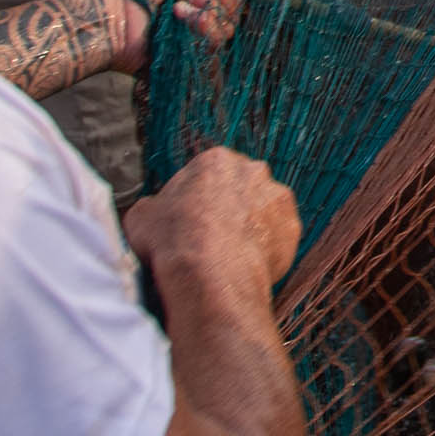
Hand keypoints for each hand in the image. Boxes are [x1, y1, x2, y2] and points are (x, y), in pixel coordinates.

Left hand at [107, 0, 251, 71]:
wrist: (115, 15)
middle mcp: (201, 19)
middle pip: (233, 11)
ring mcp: (196, 39)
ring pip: (227, 28)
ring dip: (203, 12)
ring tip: (176, 8)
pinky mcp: (191, 57)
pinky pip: (215, 44)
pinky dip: (201, 27)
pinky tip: (180, 20)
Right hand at [122, 145, 301, 295]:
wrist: (210, 274)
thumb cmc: (174, 241)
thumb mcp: (141, 216)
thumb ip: (153, 207)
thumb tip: (154, 213)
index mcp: (216, 160)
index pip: (206, 175)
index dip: (195, 199)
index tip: (188, 220)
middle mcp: (254, 172)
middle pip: (239, 188)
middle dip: (227, 208)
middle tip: (210, 237)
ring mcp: (278, 200)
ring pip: (262, 212)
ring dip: (249, 228)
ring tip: (227, 255)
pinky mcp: (293, 230)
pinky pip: (277, 238)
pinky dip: (264, 250)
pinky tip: (243, 266)